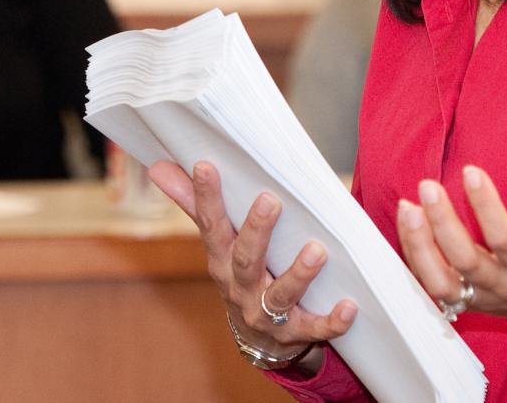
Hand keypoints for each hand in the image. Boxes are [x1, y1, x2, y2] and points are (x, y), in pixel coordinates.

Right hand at [149, 158, 356, 374]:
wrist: (259, 340)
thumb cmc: (239, 276)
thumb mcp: (217, 244)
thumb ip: (194, 205)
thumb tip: (158, 166)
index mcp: (221, 261)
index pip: (211, 226)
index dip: (206, 197)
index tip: (206, 165)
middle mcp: (240, 288)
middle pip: (246, 260)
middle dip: (257, 232)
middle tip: (270, 201)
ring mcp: (266, 314)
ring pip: (280, 296)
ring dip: (298, 274)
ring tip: (317, 250)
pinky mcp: (296, 334)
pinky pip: (315, 328)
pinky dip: (332, 321)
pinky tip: (349, 306)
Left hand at [396, 161, 506, 346]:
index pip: (505, 241)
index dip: (486, 207)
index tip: (471, 171)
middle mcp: (504, 287)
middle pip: (465, 262)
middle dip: (442, 223)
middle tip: (428, 186)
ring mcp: (481, 298)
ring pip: (440, 281)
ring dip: (419, 246)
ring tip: (408, 208)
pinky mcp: (465, 301)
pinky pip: (431, 286)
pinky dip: (415, 257)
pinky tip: (407, 224)